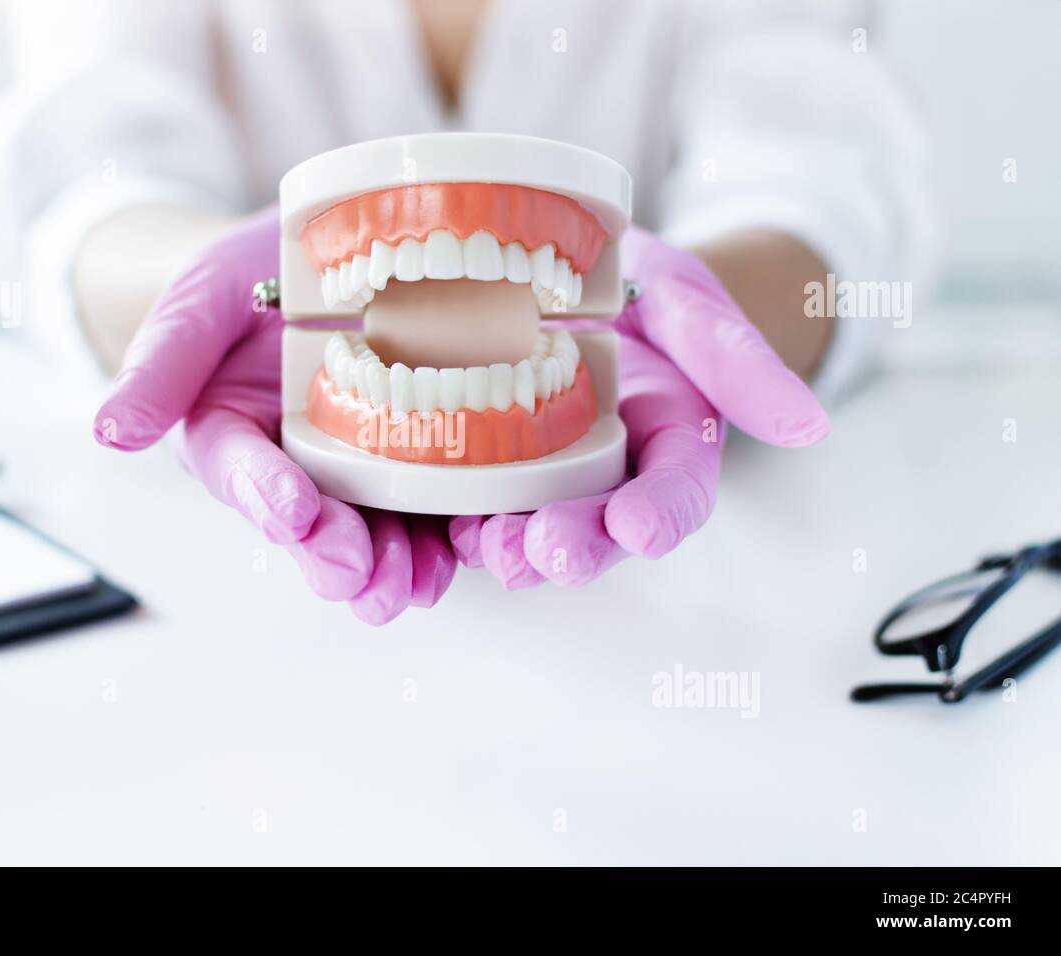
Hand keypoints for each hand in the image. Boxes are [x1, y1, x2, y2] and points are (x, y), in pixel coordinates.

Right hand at [93, 207, 455, 624]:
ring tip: (419, 578)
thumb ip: (161, 363)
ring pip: (379, 529)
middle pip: (312, 526)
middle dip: (336, 556)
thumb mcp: (199, 300)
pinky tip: (478, 539)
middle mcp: (298, 468)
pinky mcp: (425, 458)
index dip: (263, 494)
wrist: (322, 256)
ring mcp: (363, 468)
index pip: (241, 472)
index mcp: (234, 439)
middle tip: (360, 573)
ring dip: (399, 563)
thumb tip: (110, 430)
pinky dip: (459, 526)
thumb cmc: (251, 278)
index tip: (290, 511)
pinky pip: (442, 500)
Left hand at [448, 226, 829, 587]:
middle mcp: (614, 472)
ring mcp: (552, 473)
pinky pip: (479, 502)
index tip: (641, 529)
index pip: (679, 489)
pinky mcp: (497, 465)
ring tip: (489, 548)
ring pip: (537, 525)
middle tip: (550, 551)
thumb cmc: (648, 290)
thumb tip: (811, 425)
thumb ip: (741, 360)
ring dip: (514, 546)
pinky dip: (461, 521)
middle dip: (579, 545)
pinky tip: (444, 527)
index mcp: (673, 441)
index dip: (663, 513)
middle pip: (602, 524)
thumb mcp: (695, 305)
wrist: (582, 282)